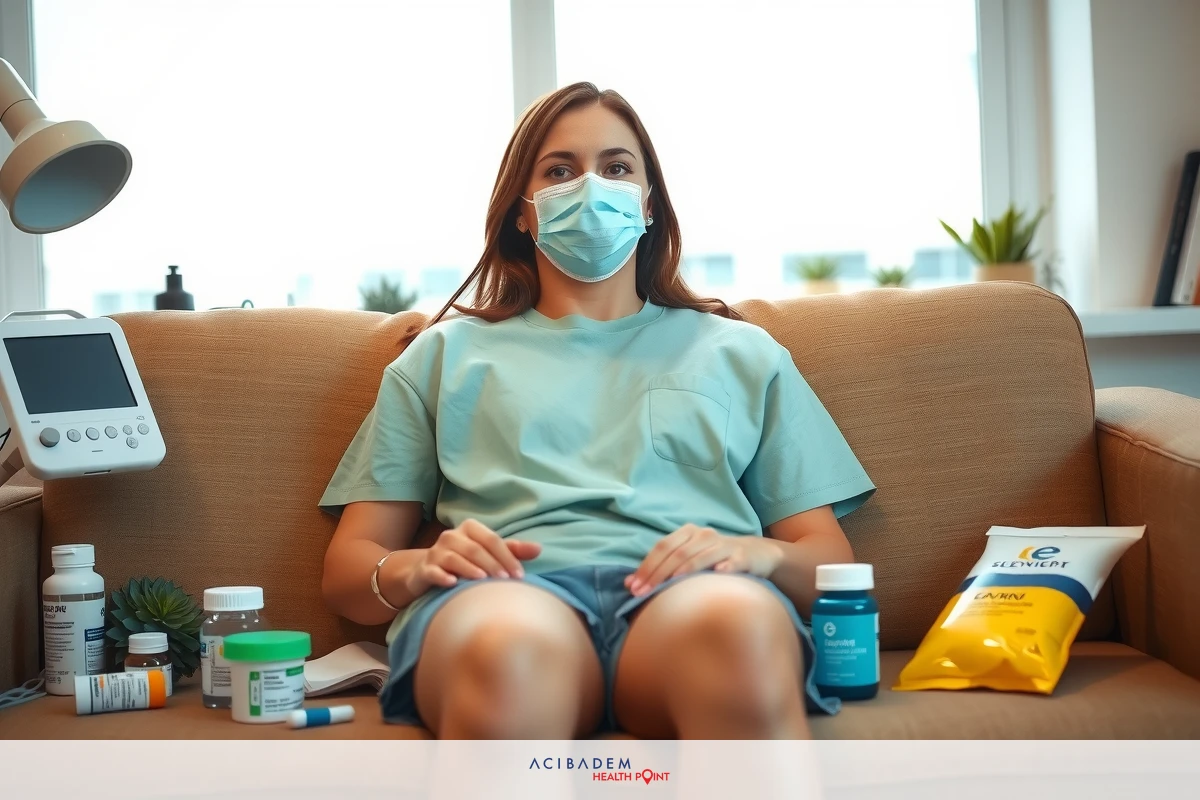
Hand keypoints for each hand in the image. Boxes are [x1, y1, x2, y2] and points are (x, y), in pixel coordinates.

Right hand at [403, 519, 541, 595]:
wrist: (428, 571)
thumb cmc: (466, 561)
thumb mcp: (488, 553)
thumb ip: (512, 550)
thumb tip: (539, 548)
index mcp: (470, 529)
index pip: (492, 539)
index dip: (507, 556)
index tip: (520, 575)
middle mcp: (451, 536)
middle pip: (475, 549)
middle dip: (492, 564)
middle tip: (506, 581)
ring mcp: (436, 552)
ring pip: (454, 558)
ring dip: (470, 569)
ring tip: (484, 581)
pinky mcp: (424, 568)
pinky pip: (433, 571)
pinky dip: (442, 576)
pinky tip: (452, 583)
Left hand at [625, 523, 782, 596]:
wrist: (755, 555)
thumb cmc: (715, 560)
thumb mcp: (689, 559)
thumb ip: (662, 568)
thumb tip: (629, 583)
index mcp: (688, 533)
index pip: (662, 547)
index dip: (646, 566)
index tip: (633, 587)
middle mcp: (704, 535)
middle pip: (677, 553)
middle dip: (658, 574)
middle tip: (643, 594)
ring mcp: (724, 545)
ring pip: (701, 557)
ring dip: (683, 572)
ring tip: (669, 586)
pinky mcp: (743, 556)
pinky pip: (732, 562)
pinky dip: (724, 568)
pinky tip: (716, 575)